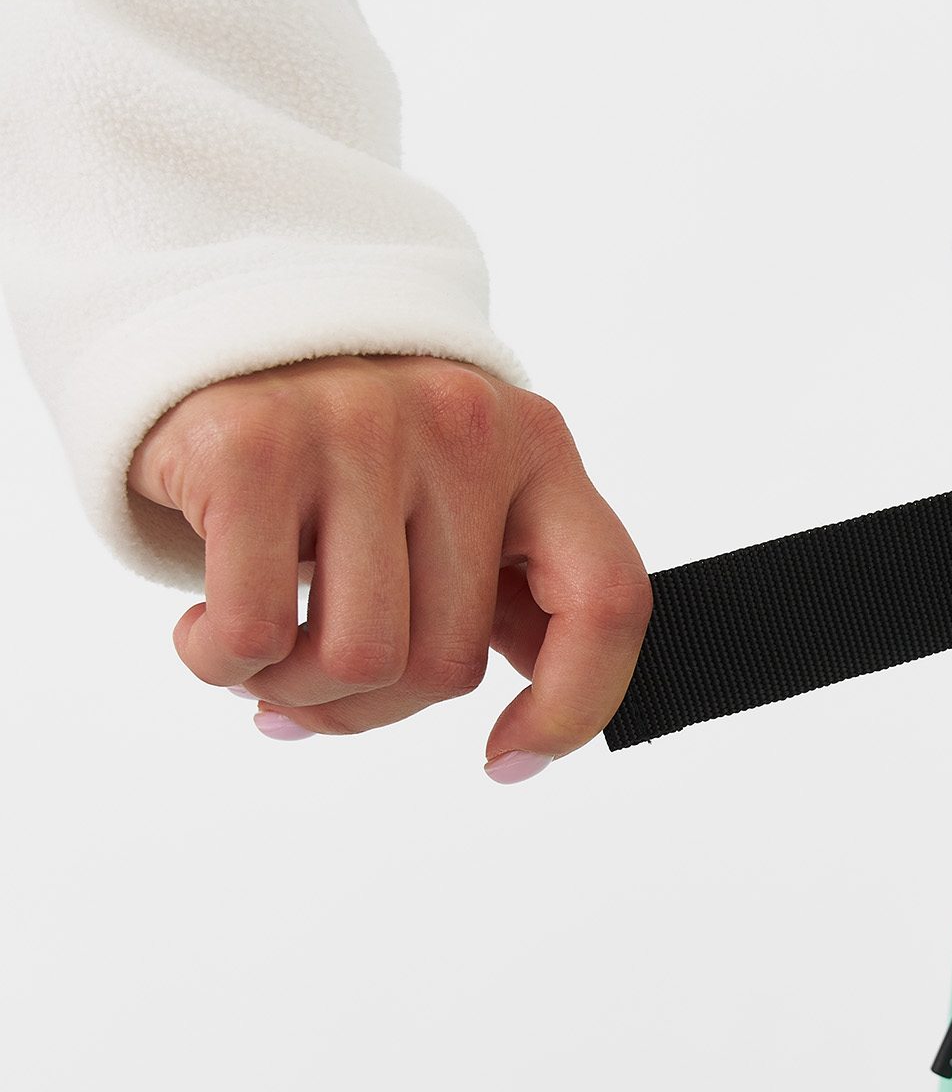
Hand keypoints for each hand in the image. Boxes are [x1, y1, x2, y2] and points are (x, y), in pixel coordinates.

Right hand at [129, 357, 652, 776]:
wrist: (212, 330)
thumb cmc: (344, 447)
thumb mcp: (451, 495)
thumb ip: (501, 586)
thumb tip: (533, 732)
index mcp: (537, 446)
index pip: (606, 599)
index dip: (575, 706)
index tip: (505, 761)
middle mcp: (464, 425)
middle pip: (448, 666)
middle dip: (369, 707)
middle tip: (312, 680)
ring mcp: (361, 426)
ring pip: (357, 661)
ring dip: (292, 690)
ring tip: (261, 648)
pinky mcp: (255, 445)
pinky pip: (255, 633)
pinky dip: (220, 660)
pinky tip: (206, 626)